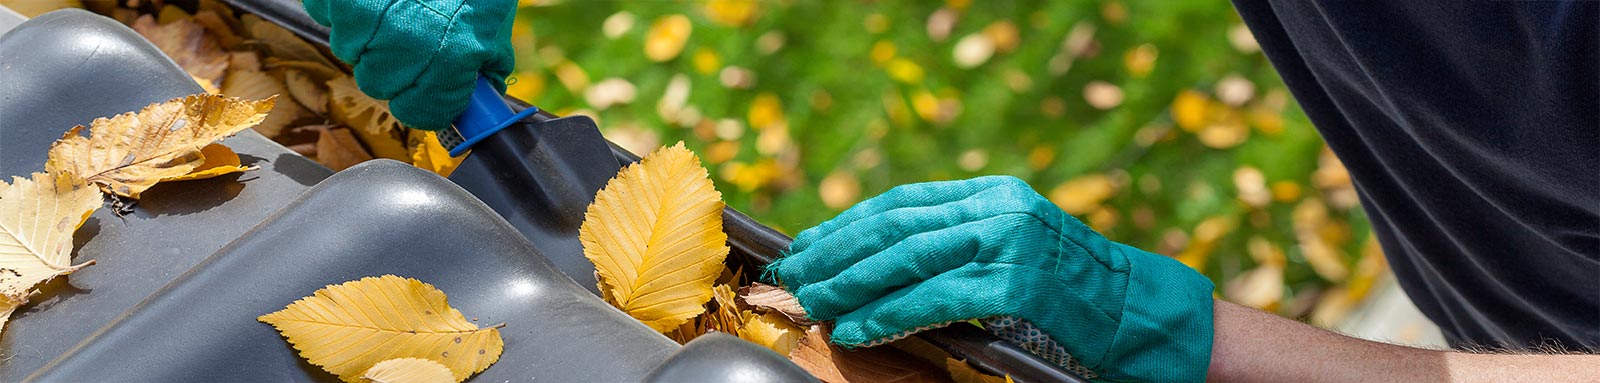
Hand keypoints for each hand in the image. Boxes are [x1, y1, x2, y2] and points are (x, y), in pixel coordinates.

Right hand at [302, 0, 516, 129]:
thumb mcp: (491, 20)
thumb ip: (482, 65)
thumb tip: (475, 104)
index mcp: (451, 56)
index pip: (420, 113)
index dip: (425, 102)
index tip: (429, 90)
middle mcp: (405, 40)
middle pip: (378, 84)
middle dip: (395, 65)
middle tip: (411, 36)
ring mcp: (364, 15)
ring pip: (349, 50)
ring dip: (368, 34)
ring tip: (393, 5)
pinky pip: (326, 15)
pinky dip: (343, 6)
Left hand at [767, 176, 1214, 381]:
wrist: (1146, 316)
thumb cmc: (1075, 297)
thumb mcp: (1013, 251)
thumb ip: (959, 247)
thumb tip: (879, 265)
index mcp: (994, 194)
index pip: (902, 203)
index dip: (847, 224)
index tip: (807, 246)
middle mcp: (999, 208)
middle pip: (895, 226)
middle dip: (836, 253)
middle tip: (794, 276)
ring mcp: (1010, 243)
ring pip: (907, 259)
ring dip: (851, 283)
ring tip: (814, 302)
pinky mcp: (1018, 285)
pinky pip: (935, 299)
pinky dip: (889, 314)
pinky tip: (857, 327)